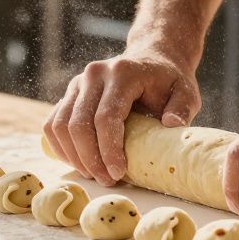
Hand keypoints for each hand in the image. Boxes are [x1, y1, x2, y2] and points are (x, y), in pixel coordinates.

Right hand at [44, 49, 200, 185]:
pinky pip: (53, 123)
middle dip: (90, 159)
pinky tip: (79, 162)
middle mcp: (94, 74)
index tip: (118, 173)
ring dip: (74, 157)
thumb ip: (181, 108)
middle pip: (79, 124)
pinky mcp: (69, 93)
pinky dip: (61, 147)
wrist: (152, 58)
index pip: (106, 116)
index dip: (108, 149)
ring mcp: (78, 82)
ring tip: (95, 174)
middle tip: (107, 181)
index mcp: (123, 73)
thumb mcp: (185, 92)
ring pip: (60, 126)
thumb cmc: (169, 81)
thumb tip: (171, 125)